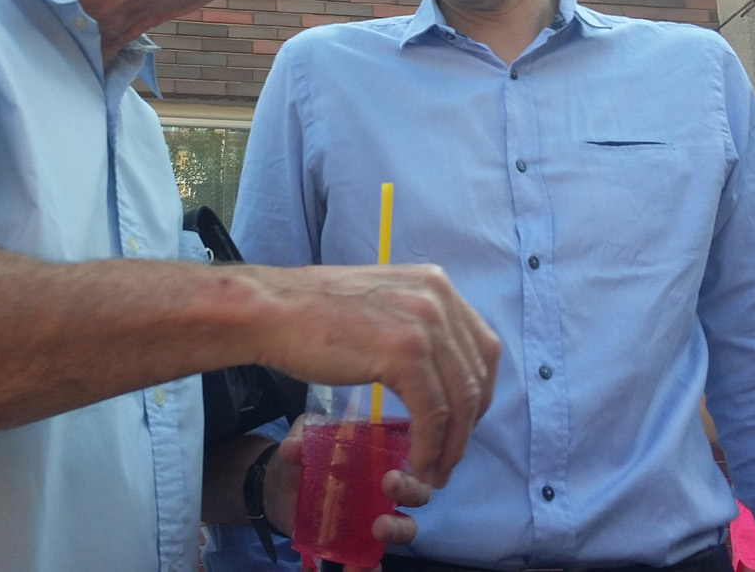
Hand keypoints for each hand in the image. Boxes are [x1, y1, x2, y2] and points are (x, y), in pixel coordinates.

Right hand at [252, 263, 499, 487]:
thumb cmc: (314, 313)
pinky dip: (431, 447)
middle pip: (478, 375)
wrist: (272, 310)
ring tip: (433, 471)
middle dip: (468, 425)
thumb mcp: (382, 303)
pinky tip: (418, 464)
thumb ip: (415, 323)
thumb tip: (440, 364)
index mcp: (436, 283)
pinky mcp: (404, 352)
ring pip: (460, 400)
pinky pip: (433, 413)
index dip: (477, 394)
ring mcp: (423, 323)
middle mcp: (438, 296)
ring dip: (452, 445)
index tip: (460, 426)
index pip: (483, 347)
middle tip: (447, 456)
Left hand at [264, 417, 433, 570]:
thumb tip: (293, 448)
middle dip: (411, 490)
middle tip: (390, 486)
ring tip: (380, 530)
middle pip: (416, 490)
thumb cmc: (302, 457)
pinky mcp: (361, 542)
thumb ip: (298, 442)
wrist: (280, 490)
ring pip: (405, 525)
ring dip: (399, 529)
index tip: (393, 465)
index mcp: (377, 455)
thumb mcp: (299, 442)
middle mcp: (385, 487)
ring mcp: (376, 516)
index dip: (414, 457)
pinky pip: (375, 556)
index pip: (408, 453)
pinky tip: (367, 566)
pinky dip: (372, 565)